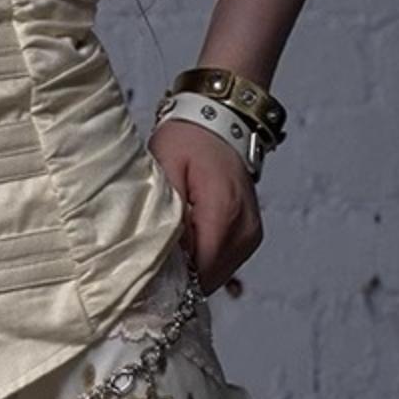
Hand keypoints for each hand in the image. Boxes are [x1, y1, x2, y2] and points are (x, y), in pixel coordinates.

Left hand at [147, 117, 261, 296]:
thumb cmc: (189, 139)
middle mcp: (244, 227)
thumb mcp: (164, 168)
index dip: (172, 276)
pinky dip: (202, 258)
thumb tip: (163, 255)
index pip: (199, 269)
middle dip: (180, 274)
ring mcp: (250, 233)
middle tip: (154, 256)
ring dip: (191, 266)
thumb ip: (164, 214)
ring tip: (171, 242)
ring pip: (215, 273)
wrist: (218, 122)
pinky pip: (222, 261)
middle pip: (208, 276)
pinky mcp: (249, 235)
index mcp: (224, 210)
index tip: (148, 272)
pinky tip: (187, 240)